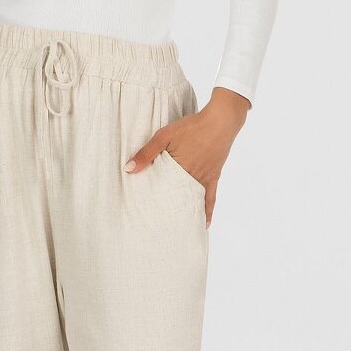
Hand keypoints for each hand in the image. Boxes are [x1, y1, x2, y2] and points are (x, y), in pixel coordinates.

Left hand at [123, 90, 249, 224]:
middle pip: (176, 200)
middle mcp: (192, 179)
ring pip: (193, 202)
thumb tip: (128, 170)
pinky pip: (211, 198)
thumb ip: (146, 153)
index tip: (142, 219)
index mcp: (177, 170)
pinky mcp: (214, 176)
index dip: (152, 205)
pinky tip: (205, 223)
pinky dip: (207, 211)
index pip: (161, 192)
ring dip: (186, 215)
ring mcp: (204, 179)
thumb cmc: (191, 126)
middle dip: (167, 214)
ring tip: (178, 231)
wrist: (221, 120)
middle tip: (157, 231)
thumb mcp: (164, 135)